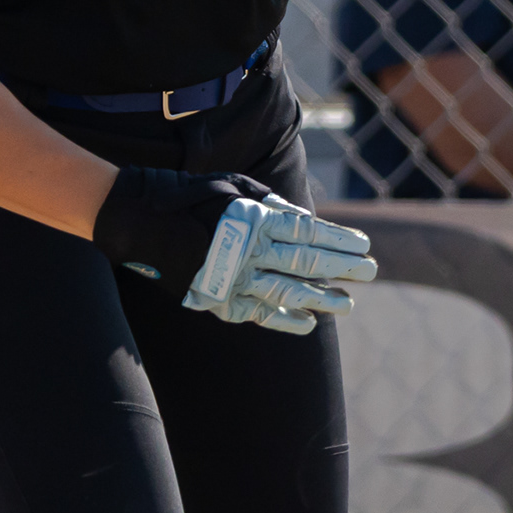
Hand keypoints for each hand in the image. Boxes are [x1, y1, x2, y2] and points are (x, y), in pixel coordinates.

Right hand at [183, 193, 376, 334]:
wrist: (141, 221)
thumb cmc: (191, 198)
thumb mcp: (233, 188)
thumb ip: (269, 204)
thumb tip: (302, 219)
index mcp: (254, 219)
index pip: (308, 232)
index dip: (337, 240)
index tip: (363, 245)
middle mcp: (248, 250)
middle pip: (305, 262)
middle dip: (341, 268)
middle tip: (370, 272)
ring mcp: (234, 278)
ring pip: (286, 292)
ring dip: (320, 299)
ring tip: (347, 305)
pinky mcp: (218, 299)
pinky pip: (257, 314)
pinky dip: (283, 320)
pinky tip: (308, 324)